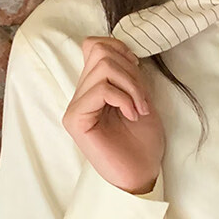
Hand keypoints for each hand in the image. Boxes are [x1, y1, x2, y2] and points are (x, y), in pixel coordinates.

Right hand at [62, 36, 165, 195]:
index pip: (94, 45)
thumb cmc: (143, 142)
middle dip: (130, 70)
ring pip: (103, 67)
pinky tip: (132, 115)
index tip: (137, 72)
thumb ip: (128, 74)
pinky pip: (101, 90)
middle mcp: (80, 95)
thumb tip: (123, 51)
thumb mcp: (141, 97)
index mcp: (93, 87)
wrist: (143, 173)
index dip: (119, 49)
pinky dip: (124, 98)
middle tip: (141, 98)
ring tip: (139, 108)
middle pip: (99, 50)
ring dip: (131, 85)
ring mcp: (75, 107)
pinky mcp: (76, 120)